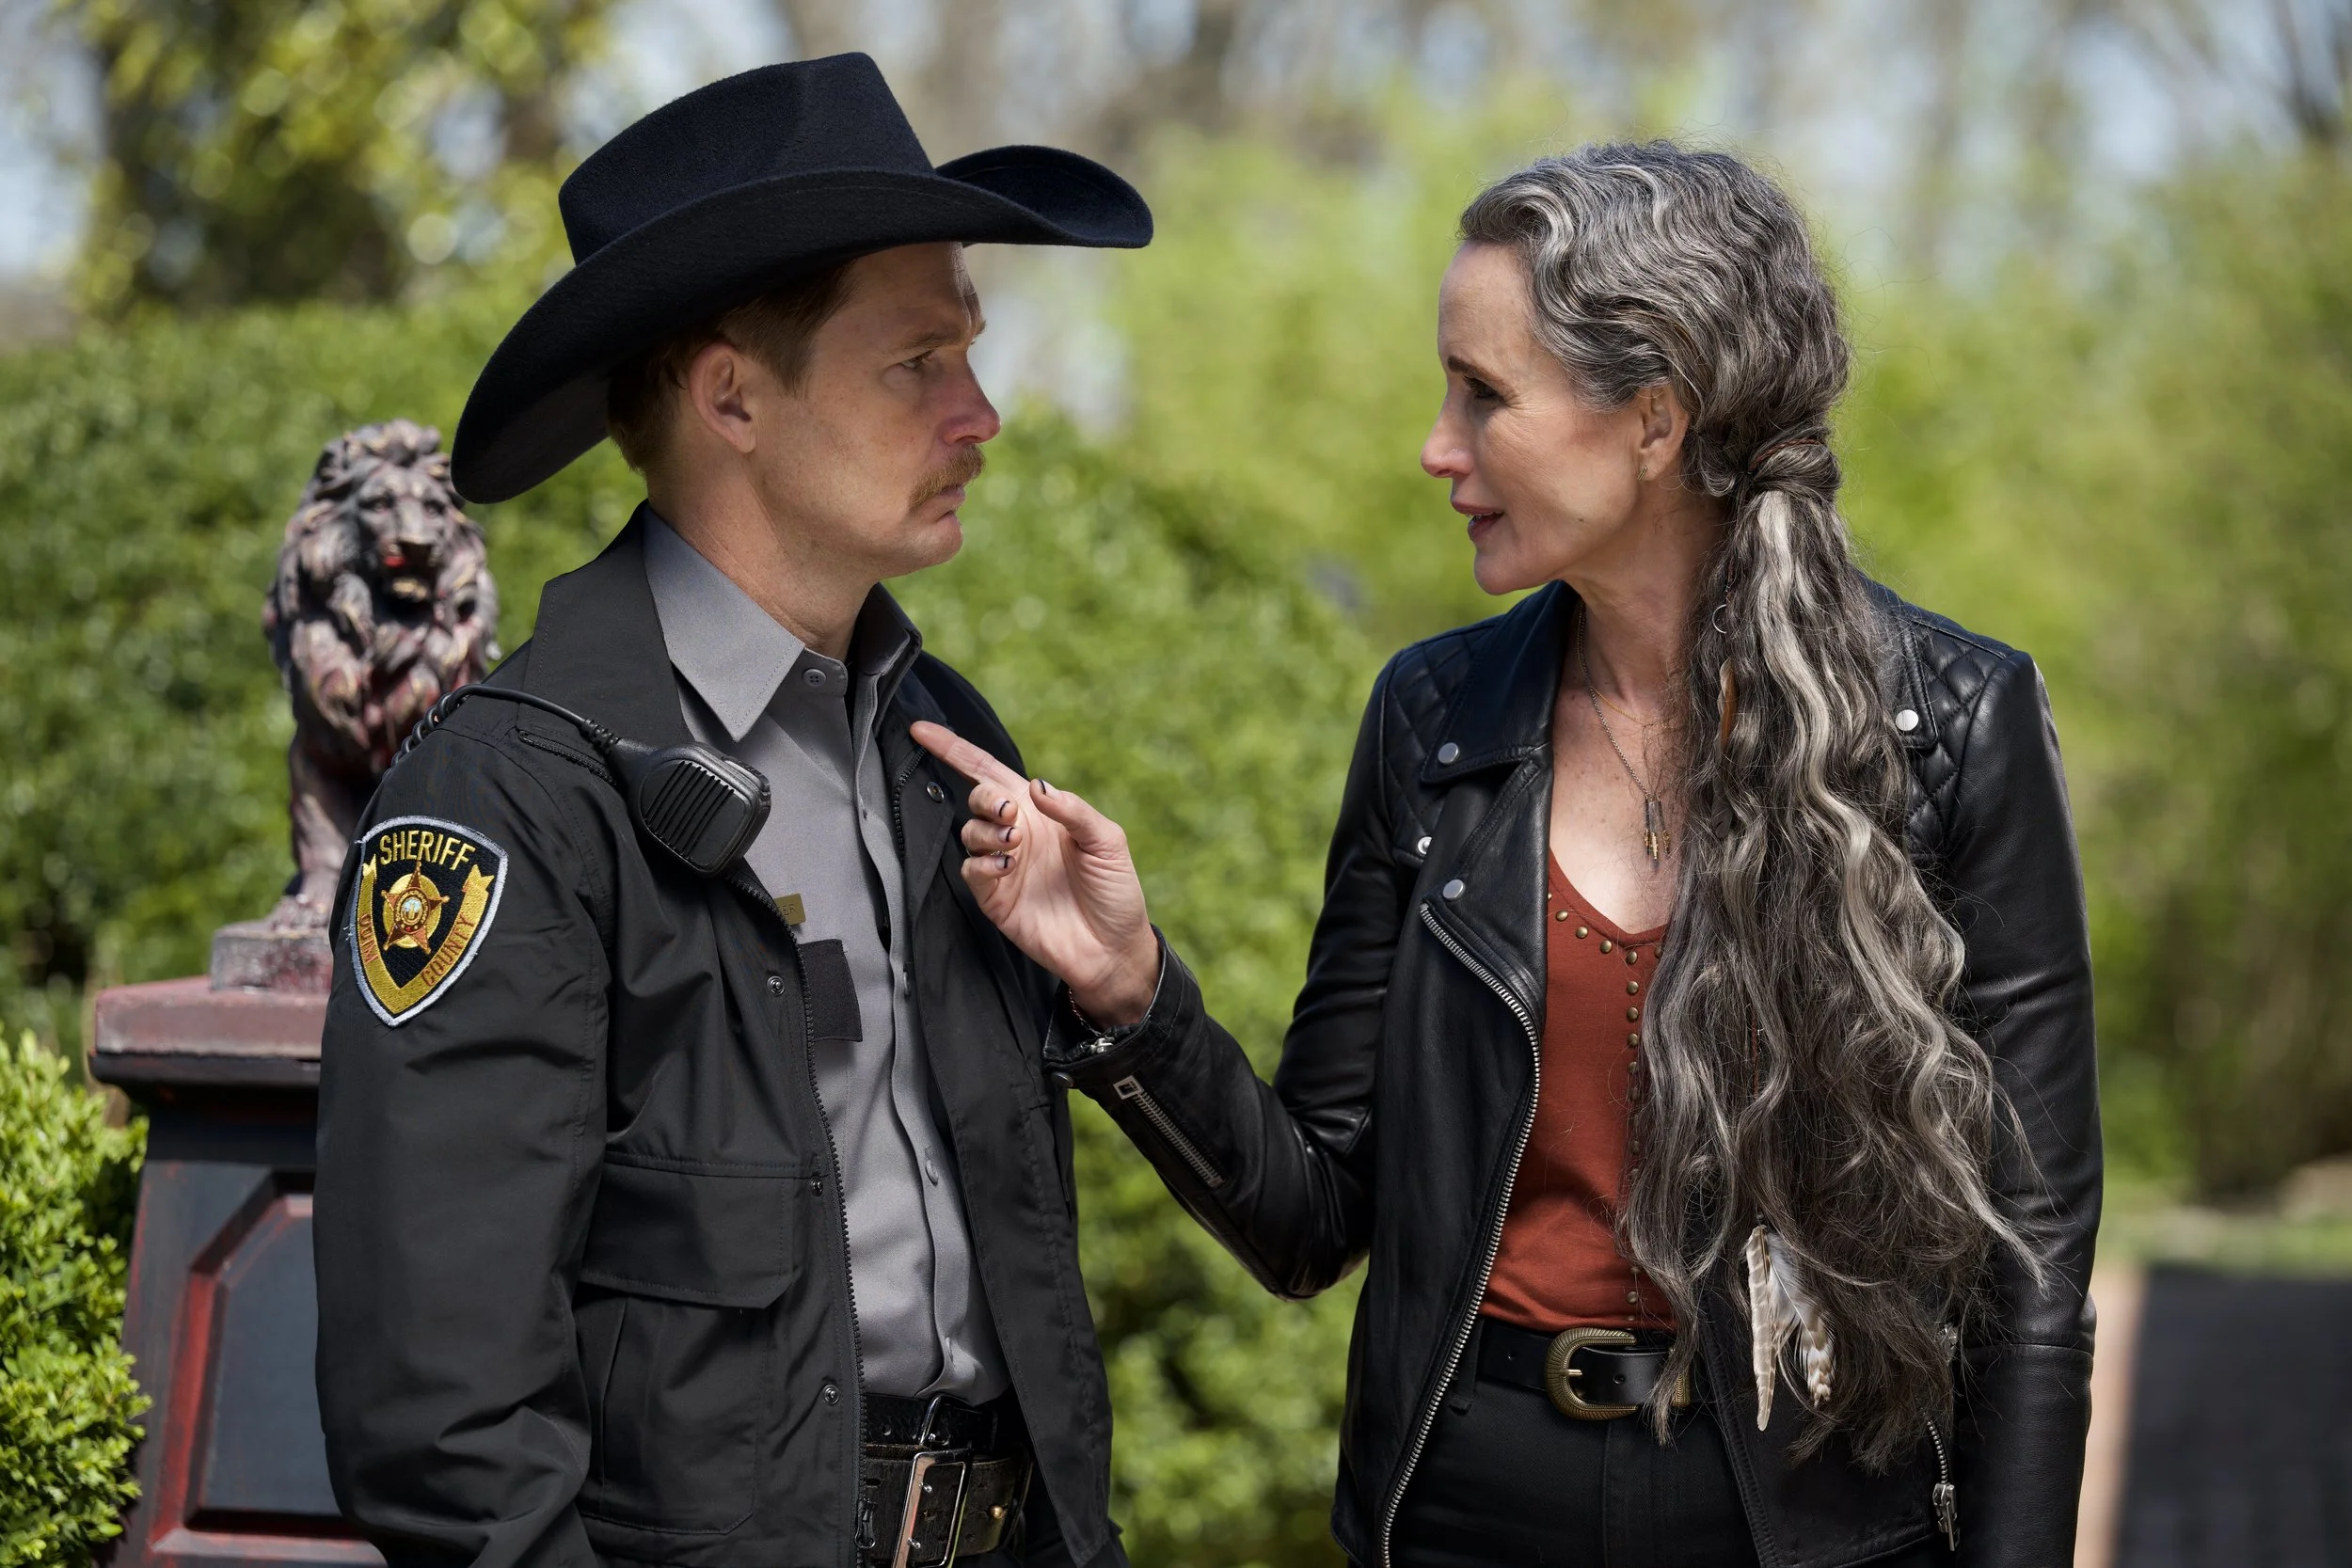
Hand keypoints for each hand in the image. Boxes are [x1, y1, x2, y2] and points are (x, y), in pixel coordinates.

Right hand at [909, 721, 1159, 1026]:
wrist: (1113, 949)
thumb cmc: (1116, 891)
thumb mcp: (1107, 842)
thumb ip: (1074, 810)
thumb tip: (1037, 785)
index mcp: (1040, 812)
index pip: (990, 771)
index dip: (955, 750)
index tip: (922, 730)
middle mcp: (1017, 833)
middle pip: (977, 797)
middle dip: (985, 797)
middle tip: (1010, 813)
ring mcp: (1003, 865)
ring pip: (969, 832)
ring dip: (986, 830)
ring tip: (1015, 843)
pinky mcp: (995, 897)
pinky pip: (972, 870)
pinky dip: (983, 862)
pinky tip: (1007, 867)